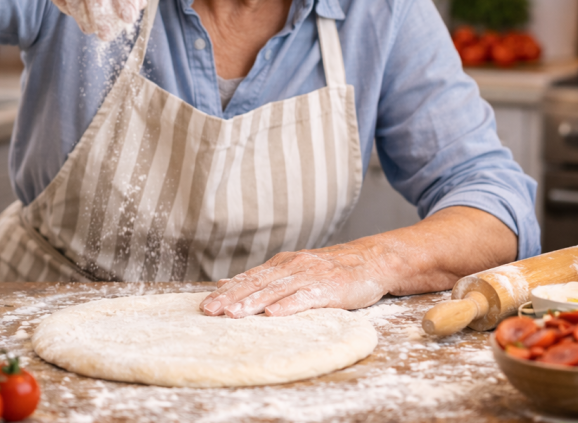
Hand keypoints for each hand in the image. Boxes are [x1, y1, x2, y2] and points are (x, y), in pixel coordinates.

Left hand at [199, 243, 388, 317]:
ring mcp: (311, 275)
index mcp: (282, 264)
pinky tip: (272, 314)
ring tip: (233, 314)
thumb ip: (262, 278)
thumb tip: (225, 283)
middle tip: (209, 311)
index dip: (226, 291)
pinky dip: (288, 305)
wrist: (372, 262)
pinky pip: (305, 297)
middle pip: (256, 283)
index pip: (248, 277)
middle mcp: (292, 266)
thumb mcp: (294, 269)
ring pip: (276, 289)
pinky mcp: (329, 287)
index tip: (205, 304)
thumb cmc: (331, 271)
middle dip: (231, 297)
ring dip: (253, 302)